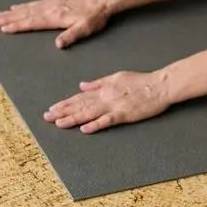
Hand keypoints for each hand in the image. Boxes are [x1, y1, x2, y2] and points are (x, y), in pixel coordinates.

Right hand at [0, 0, 111, 47]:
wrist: (102, 1)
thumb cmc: (94, 17)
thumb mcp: (85, 29)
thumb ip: (70, 36)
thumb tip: (58, 44)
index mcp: (55, 17)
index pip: (32, 22)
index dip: (17, 26)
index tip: (3, 28)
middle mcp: (50, 9)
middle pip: (25, 14)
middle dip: (8, 18)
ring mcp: (52, 4)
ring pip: (28, 8)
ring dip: (13, 12)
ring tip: (0, 14)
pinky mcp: (56, 1)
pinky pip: (35, 2)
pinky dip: (24, 5)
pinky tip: (18, 6)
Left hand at [43, 71, 169, 133]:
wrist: (159, 86)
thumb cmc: (140, 80)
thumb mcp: (116, 76)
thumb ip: (98, 83)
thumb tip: (82, 86)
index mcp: (103, 89)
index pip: (80, 97)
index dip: (65, 103)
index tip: (52, 108)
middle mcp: (105, 97)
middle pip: (80, 106)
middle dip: (63, 112)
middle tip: (47, 117)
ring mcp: (114, 106)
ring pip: (89, 113)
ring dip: (73, 119)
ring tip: (59, 124)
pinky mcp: (124, 114)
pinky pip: (107, 121)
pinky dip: (95, 125)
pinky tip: (84, 130)